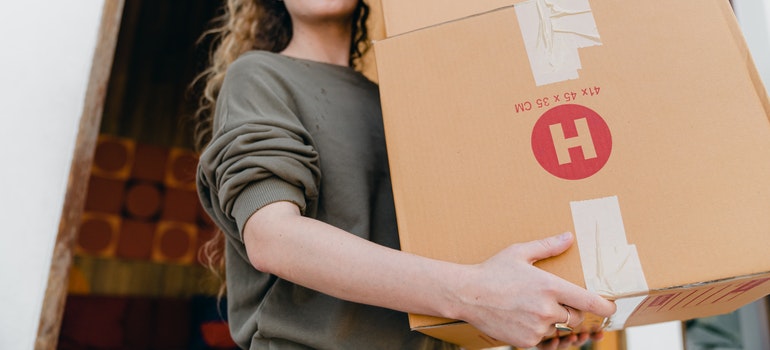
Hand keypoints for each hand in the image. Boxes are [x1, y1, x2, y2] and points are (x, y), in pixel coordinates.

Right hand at [454, 232, 615, 347]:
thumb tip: (569, 236)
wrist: (466, 295)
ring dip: (551, 321)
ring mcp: (536, 328)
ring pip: (557, 328)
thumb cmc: (492, 271)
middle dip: (571, 311)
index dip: (605, 307)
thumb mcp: (519, 252)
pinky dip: (536, 331)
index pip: (589, 301)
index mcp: (549, 287)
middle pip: (576, 317)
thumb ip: (548, 246)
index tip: (611, 307)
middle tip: (554, 301)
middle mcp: (546, 309)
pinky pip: (541, 339)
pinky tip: (521, 317)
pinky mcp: (526, 341)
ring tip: (531, 308)